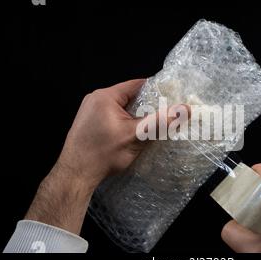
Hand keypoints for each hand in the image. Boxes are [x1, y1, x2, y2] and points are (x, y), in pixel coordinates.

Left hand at [25, 79, 188, 233]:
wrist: (75, 175)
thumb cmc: (103, 153)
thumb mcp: (136, 136)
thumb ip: (160, 122)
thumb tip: (185, 110)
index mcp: (105, 96)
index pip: (137, 85)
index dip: (156, 90)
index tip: (172, 98)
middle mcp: (95, 99)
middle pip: (129, 97)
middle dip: (147, 106)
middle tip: (165, 115)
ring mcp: (90, 112)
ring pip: (122, 109)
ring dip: (136, 117)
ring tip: (152, 126)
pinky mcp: (89, 124)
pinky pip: (112, 117)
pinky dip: (125, 123)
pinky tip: (134, 135)